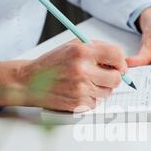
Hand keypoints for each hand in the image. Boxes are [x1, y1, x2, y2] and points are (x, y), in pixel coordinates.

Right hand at [0, 40, 126, 111]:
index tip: (119, 65)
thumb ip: (97, 50)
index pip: (117, 55)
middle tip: (105, 76)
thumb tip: (121, 60)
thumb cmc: (52, 64)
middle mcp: (83, 70)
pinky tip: (78, 92)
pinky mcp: (78, 104)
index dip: (121, 61)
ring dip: (101, 88)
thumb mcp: (73, 46)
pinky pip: (96, 103)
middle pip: (116, 78)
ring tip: (86, 82)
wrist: (30, 82)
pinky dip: (91, 99)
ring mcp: (81, 89)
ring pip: (108, 92)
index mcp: (82, 51)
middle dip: (114, 77)